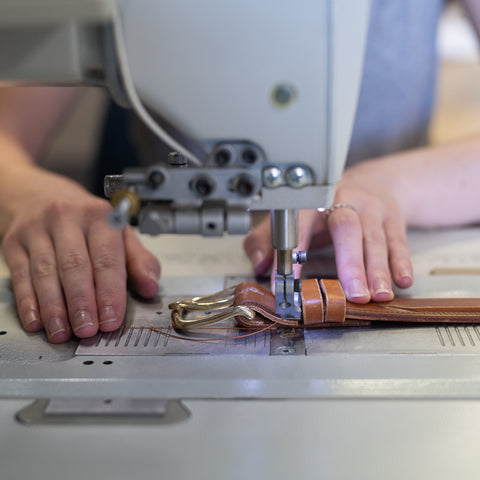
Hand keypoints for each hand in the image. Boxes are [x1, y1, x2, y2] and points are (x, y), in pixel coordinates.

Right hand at [2, 169, 159, 342]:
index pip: (106, 258)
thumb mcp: (119, 233)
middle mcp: (67, 218)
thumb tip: (150, 287)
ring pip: (45, 273)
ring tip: (62, 333)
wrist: (38, 193)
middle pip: (74, 266)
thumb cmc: (85, 220)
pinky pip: (20, 276)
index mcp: (100, 216)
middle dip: (82, 302)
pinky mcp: (14, 242)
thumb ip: (139, 261)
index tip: (111, 319)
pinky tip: (36, 322)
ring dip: (54, 308)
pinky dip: (28, 302)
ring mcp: (37, 229)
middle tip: (87, 330)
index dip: (109, 292)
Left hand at [244, 160, 413, 302]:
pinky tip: (402, 280)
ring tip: (377, 295)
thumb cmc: (325, 207)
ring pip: (374, 237)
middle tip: (352, 294)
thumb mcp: (293, 217)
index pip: (298, 227)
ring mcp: (371, 208)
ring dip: (377, 269)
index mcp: (311, 203)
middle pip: (346, 228)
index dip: (291, 255)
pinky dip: (401, 261)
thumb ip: (267, 239)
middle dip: (349, 263)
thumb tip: (260, 265)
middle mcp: (343, 200)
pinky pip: (398, 240)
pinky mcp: (393, 217)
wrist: (371, 181)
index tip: (285, 284)